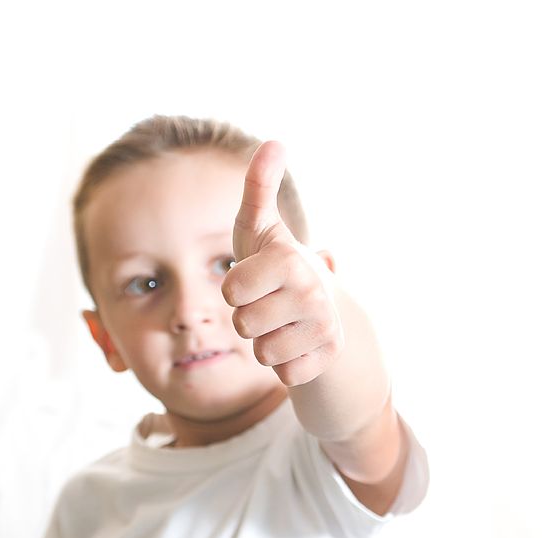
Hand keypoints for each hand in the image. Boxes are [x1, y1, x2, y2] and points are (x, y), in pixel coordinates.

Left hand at [222, 141, 344, 386]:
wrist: (323, 305)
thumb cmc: (276, 264)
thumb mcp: (261, 226)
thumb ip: (259, 186)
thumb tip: (274, 142)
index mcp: (288, 261)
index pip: (229, 293)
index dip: (235, 289)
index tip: (255, 278)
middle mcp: (311, 294)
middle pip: (243, 326)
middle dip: (250, 317)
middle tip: (271, 302)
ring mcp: (324, 328)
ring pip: (263, 354)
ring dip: (267, 342)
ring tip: (284, 322)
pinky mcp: (328, 357)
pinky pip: (284, 375)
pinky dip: (286, 363)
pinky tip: (298, 343)